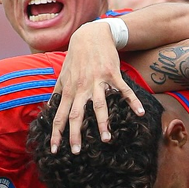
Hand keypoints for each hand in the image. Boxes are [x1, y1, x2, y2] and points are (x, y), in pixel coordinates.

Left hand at [50, 21, 143, 154]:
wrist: (91, 35)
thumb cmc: (77, 57)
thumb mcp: (63, 74)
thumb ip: (58, 92)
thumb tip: (49, 107)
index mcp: (69, 90)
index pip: (60, 116)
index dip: (57, 133)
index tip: (55, 150)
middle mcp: (81, 88)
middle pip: (77, 114)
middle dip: (75, 134)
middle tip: (76, 152)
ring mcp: (97, 81)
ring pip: (99, 105)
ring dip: (102, 122)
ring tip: (107, 139)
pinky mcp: (112, 74)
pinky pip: (123, 90)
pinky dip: (132, 101)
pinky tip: (140, 112)